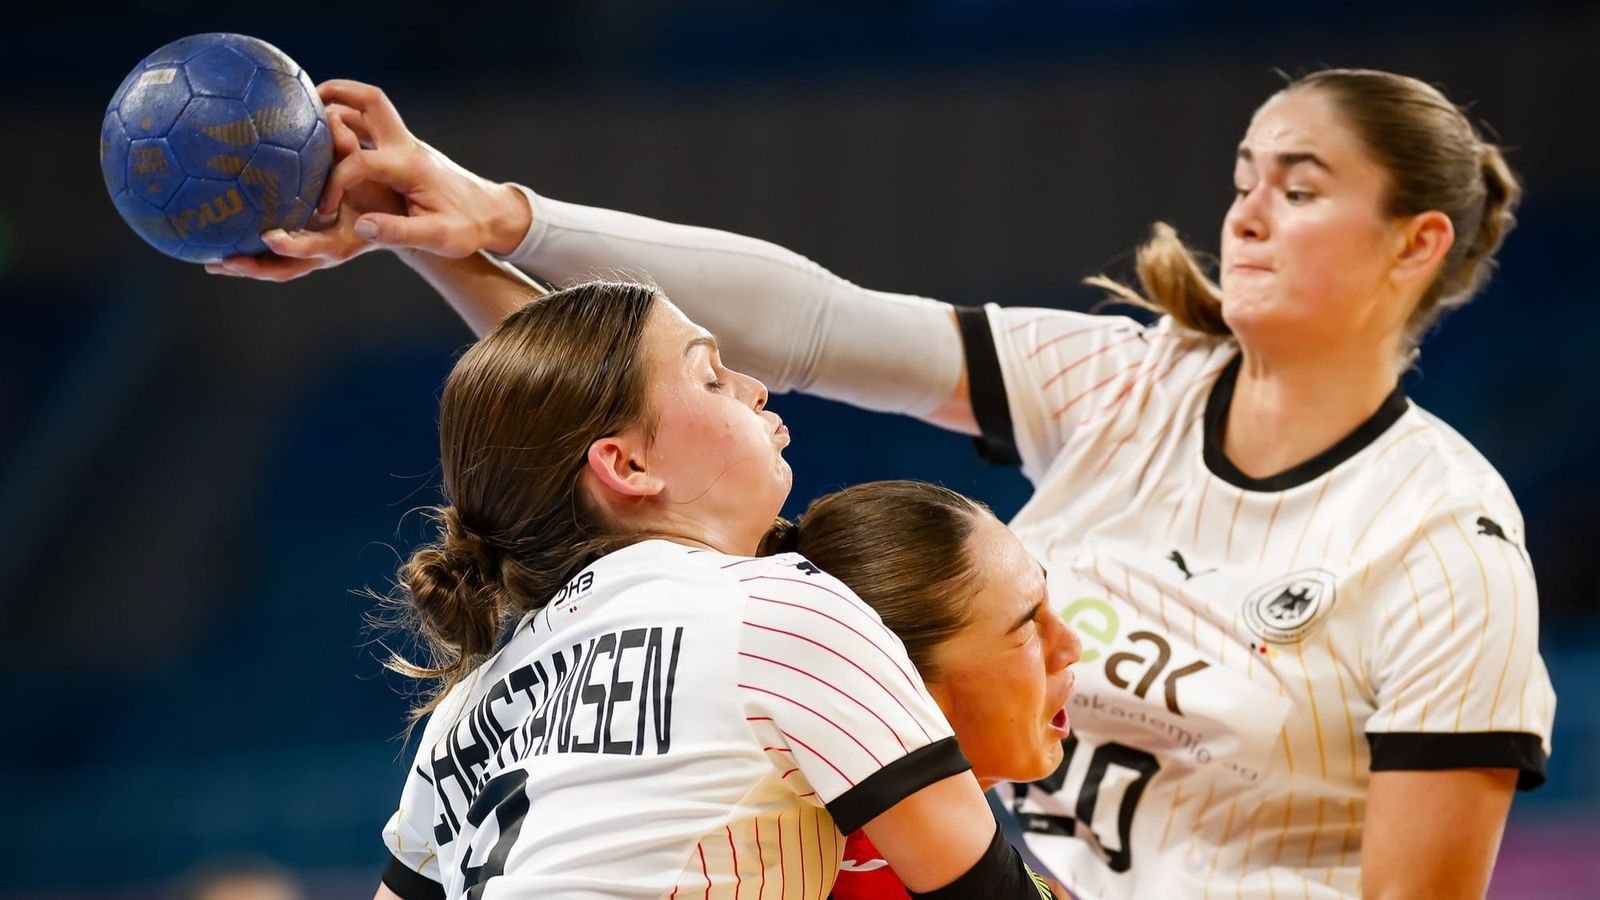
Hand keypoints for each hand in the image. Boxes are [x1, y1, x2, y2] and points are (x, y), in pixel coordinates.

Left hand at [206, 102, 404, 281]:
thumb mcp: (370, 174)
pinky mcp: (303, 251)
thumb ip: (350, 152)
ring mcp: (312, 256)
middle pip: (285, 269)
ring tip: (211, 261)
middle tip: (225, 261)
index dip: (292, 245)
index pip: (314, 246)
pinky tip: (222, 244)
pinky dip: (250, 254)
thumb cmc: (381, 190)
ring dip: (244, 266)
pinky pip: (274, 258)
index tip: (269, 237)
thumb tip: (333, 118)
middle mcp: (324, 253)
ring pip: (275, 268)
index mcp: (342, 241)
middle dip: (254, 266)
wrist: (393, 217)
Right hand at [308, 80, 527, 256]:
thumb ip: (399, 232)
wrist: (492, 214)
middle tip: (303, 101)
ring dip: (339, 102)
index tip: (323, 209)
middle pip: (371, 100)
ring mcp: (405, 145)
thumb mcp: (439, 237)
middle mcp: (407, 147)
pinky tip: (325, 136)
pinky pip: (370, 125)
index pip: (361, 161)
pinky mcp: (403, 151)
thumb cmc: (468, 227)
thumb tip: (361, 225)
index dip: (336, 182)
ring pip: (369, 107)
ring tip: (304, 114)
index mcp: (411, 167)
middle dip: (337, 93)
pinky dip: (347, 121)